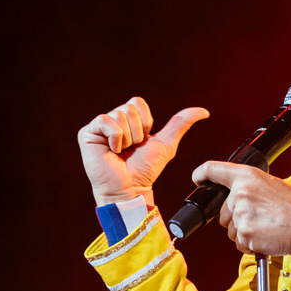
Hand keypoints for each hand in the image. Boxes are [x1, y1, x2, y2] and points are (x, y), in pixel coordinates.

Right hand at [78, 97, 209, 205]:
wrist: (131, 187)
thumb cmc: (146, 169)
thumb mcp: (166, 143)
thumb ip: (181, 124)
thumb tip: (204, 111)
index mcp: (128, 119)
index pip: (138, 103)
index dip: (145, 122)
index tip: (142, 141)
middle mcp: (112, 120)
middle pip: (129, 108)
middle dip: (137, 131)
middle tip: (131, 149)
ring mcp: (99, 127)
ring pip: (119, 116)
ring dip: (127, 138)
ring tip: (121, 152)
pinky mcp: (87, 134)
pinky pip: (106, 122)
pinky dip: (116, 138)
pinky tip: (112, 151)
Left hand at [192, 161, 290, 276]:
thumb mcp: (273, 184)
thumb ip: (251, 187)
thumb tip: (237, 195)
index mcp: (248, 176)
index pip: (213, 170)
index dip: (202, 174)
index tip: (198, 177)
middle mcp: (241, 193)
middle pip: (222, 210)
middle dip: (235, 217)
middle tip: (260, 216)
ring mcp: (241, 215)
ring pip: (230, 228)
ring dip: (243, 231)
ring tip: (266, 226)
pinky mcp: (244, 234)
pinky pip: (239, 242)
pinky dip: (250, 243)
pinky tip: (266, 235)